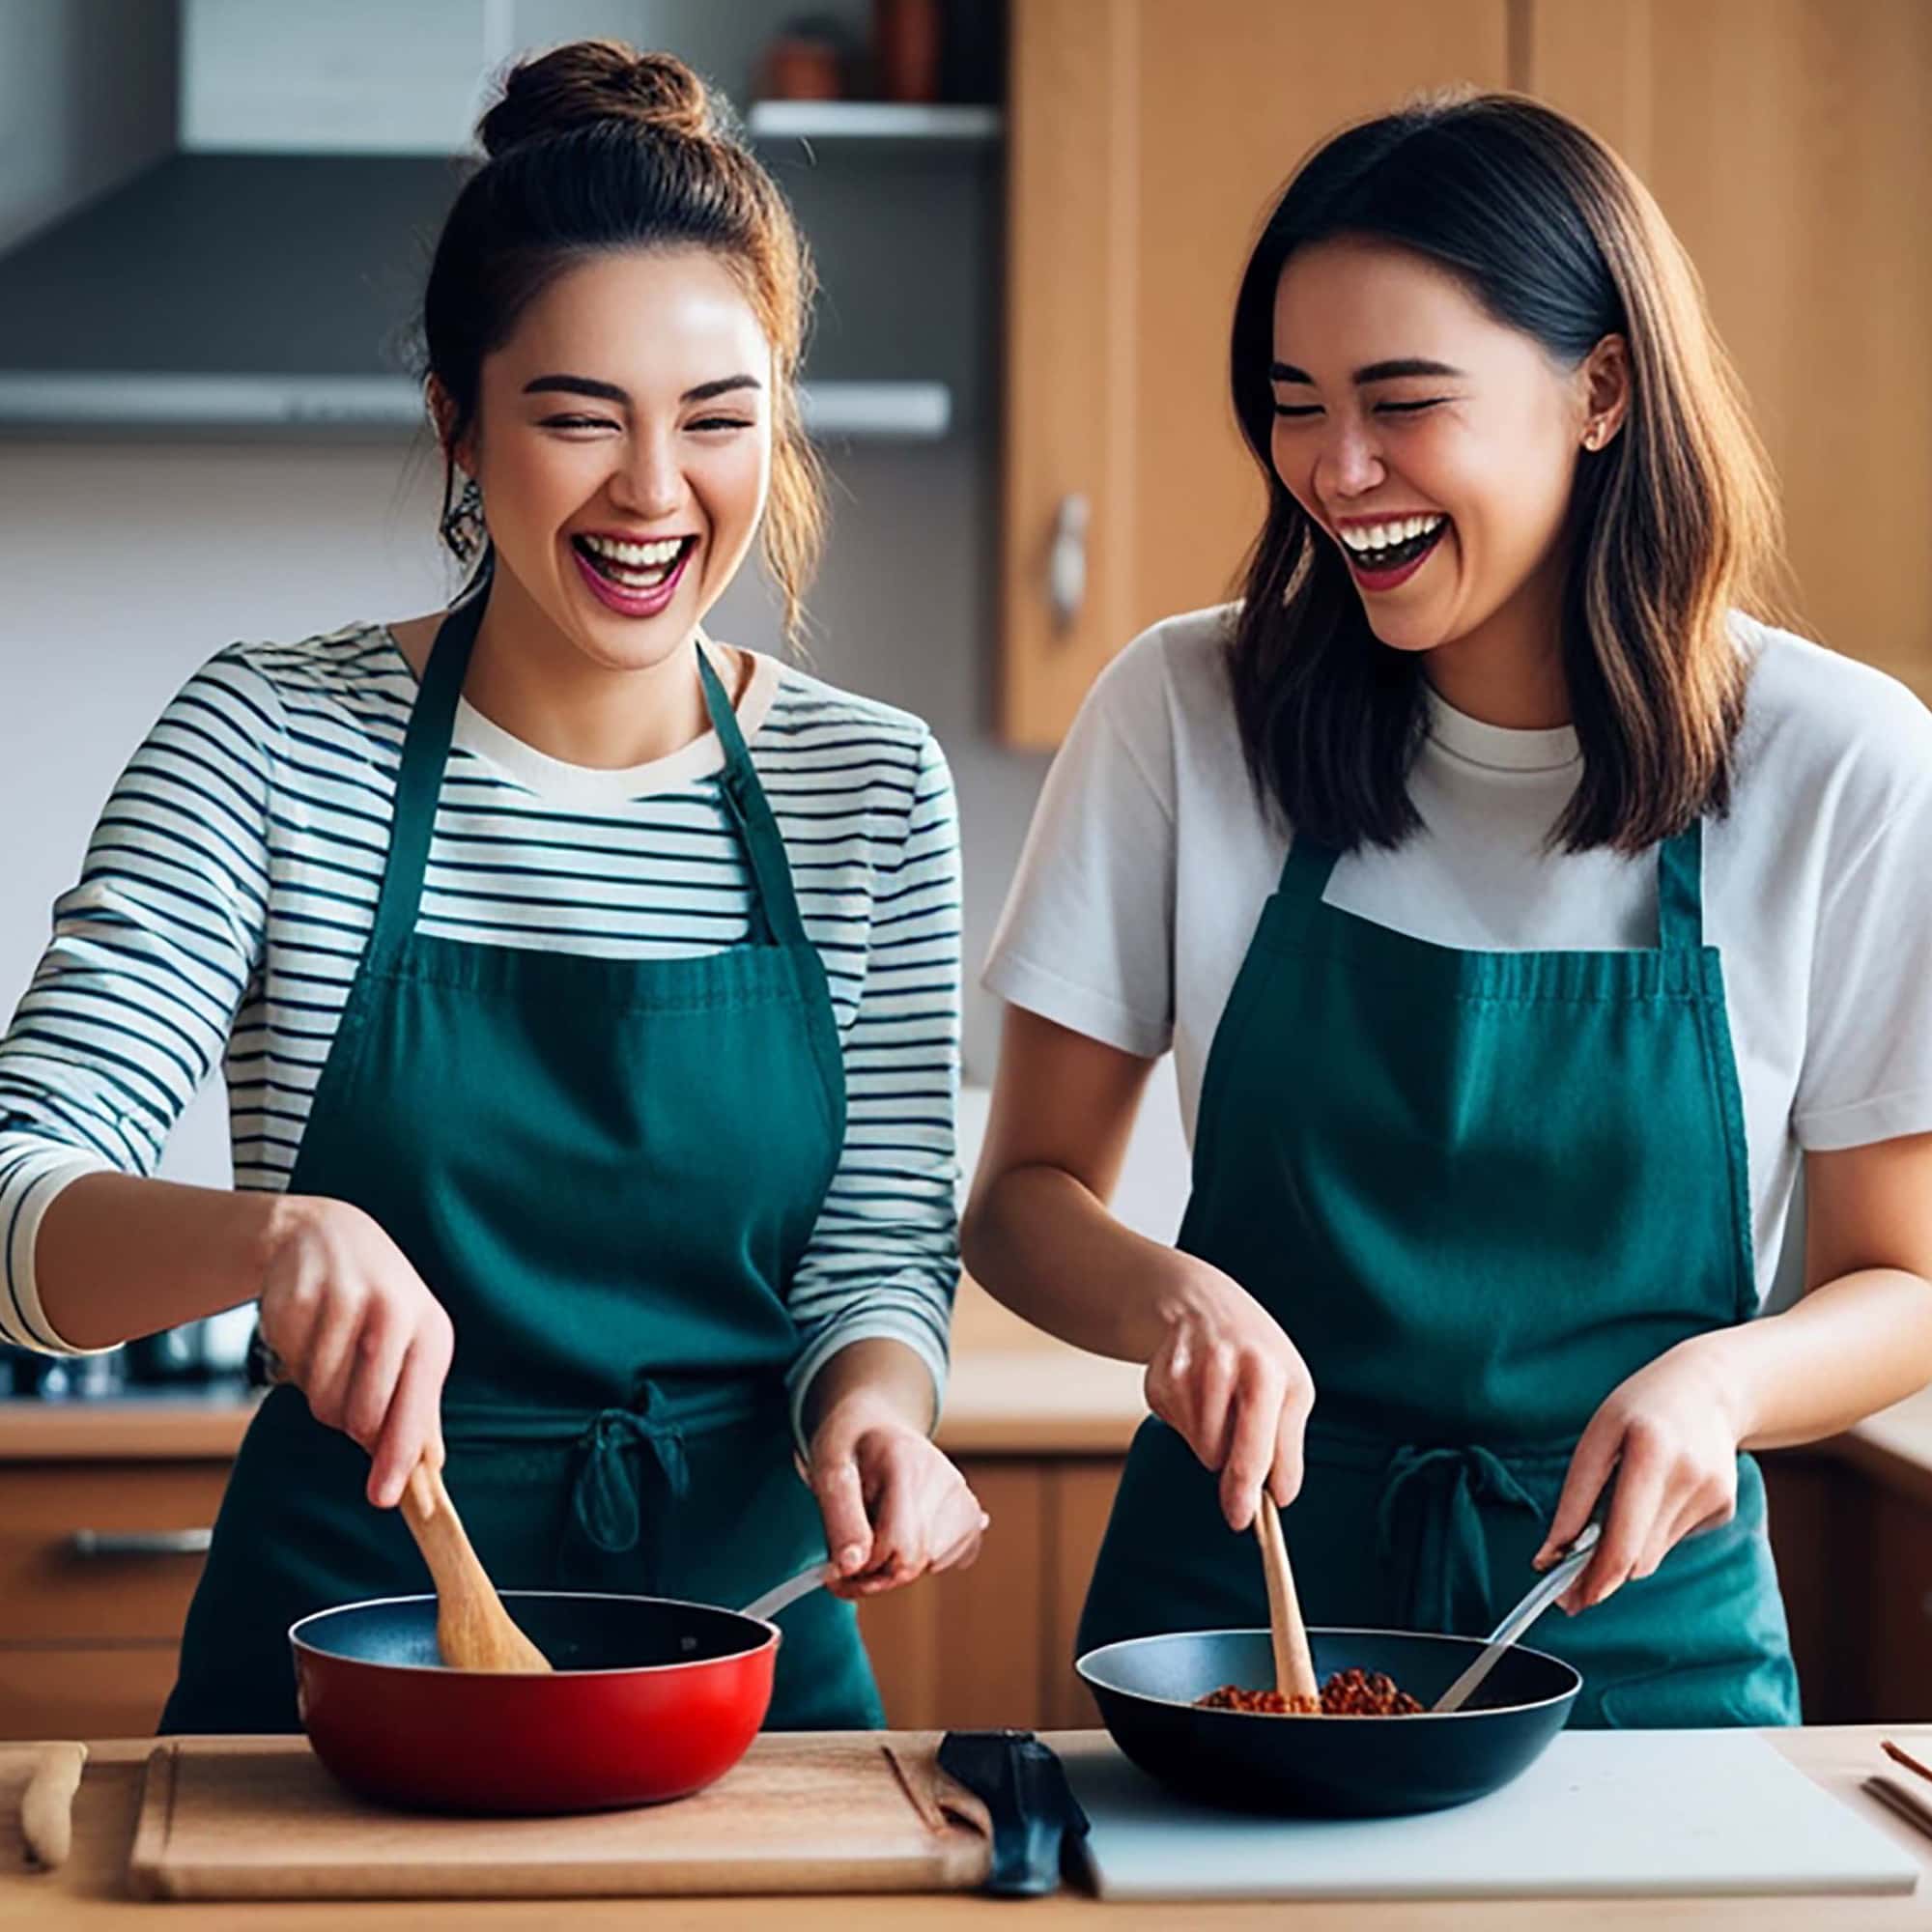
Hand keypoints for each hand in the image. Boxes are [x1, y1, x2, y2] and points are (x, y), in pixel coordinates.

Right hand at [258, 1196, 454, 1509]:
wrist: (329, 1235)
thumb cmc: (381, 1303)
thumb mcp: (415, 1344)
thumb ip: (419, 1407)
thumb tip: (429, 1470)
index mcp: (429, 1329)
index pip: (415, 1407)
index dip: (397, 1457)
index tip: (383, 1499)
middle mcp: (392, 1311)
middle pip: (359, 1414)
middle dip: (349, 1424)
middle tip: (349, 1400)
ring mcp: (341, 1301)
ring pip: (320, 1397)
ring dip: (320, 1394)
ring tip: (333, 1358)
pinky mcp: (294, 1299)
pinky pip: (287, 1368)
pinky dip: (294, 1366)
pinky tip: (310, 1335)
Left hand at [805, 1392, 988, 1596]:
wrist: (874, 1426)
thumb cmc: (849, 1449)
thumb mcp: (829, 1472)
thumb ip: (840, 1519)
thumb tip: (850, 1567)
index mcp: (905, 1463)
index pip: (897, 1546)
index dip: (862, 1567)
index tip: (835, 1568)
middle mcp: (945, 1478)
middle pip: (914, 1561)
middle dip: (876, 1573)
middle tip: (851, 1556)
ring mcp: (963, 1495)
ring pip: (930, 1565)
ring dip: (897, 1565)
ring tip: (877, 1530)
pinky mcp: (972, 1512)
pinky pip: (948, 1561)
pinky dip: (922, 1559)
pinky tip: (905, 1529)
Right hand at [1144, 1259, 1315, 1530]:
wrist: (1201, 1304)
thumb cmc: (1259, 1354)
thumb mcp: (1292, 1387)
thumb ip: (1288, 1444)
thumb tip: (1280, 1497)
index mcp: (1265, 1372)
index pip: (1254, 1445)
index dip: (1246, 1488)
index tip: (1243, 1519)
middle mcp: (1222, 1367)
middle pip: (1216, 1453)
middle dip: (1228, 1473)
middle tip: (1238, 1471)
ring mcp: (1183, 1372)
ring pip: (1197, 1447)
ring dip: (1211, 1443)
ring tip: (1223, 1407)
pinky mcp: (1156, 1381)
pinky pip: (1175, 1430)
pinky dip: (1188, 1425)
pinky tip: (1198, 1395)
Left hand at [1535, 1337, 1744, 1610]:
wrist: (1709, 1388)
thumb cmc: (1640, 1408)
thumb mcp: (1598, 1436)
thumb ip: (1577, 1497)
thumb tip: (1552, 1554)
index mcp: (1652, 1453)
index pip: (1624, 1539)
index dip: (1595, 1578)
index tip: (1568, 1599)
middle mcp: (1691, 1479)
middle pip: (1638, 1557)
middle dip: (1601, 1575)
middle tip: (1569, 1589)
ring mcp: (1714, 1498)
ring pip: (1653, 1554)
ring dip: (1625, 1551)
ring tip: (1613, 1516)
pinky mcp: (1724, 1510)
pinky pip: (1672, 1539)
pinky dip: (1651, 1531)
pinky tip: (1655, 1495)